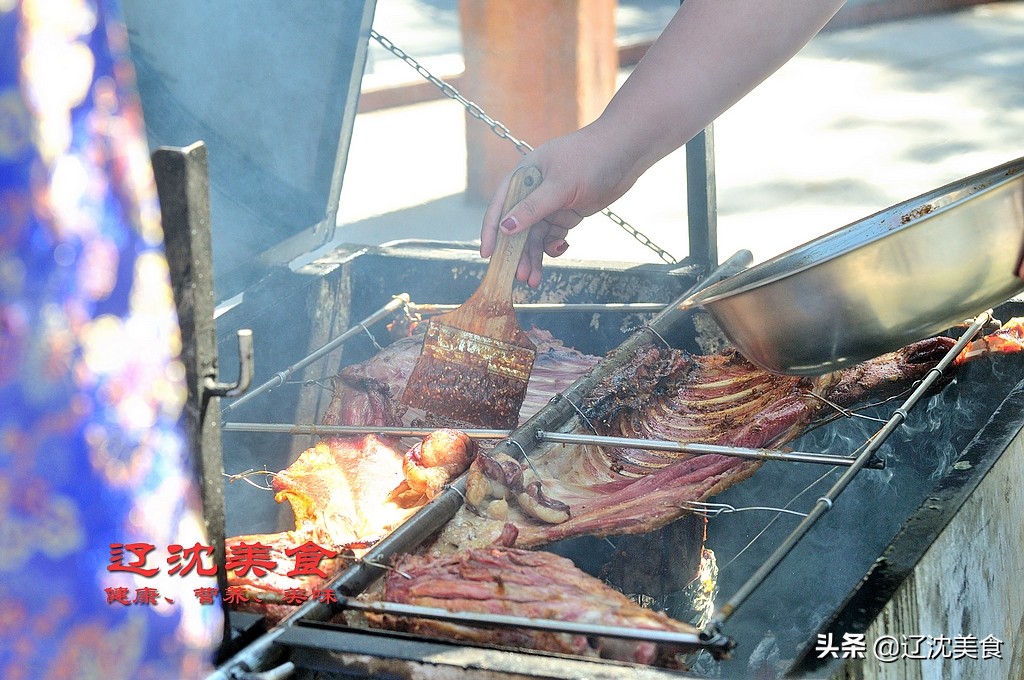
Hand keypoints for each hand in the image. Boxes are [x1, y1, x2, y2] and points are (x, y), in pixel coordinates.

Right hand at [479, 121, 639, 287]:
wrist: (626, 152)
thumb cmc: (590, 158)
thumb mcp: (559, 185)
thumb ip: (532, 208)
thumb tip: (504, 228)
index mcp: (524, 177)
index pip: (500, 207)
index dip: (491, 232)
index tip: (487, 255)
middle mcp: (534, 190)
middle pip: (519, 228)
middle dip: (519, 253)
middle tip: (520, 277)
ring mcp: (551, 202)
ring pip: (537, 236)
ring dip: (536, 256)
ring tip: (535, 279)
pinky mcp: (568, 212)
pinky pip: (554, 234)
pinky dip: (555, 245)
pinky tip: (561, 248)